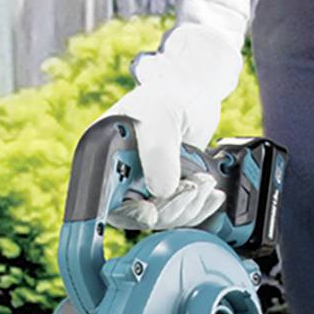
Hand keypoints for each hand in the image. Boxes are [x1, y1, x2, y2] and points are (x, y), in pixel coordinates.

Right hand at [103, 24, 241, 229]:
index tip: (151, 211)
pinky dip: (198, 209)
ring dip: (190, 206)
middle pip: (137, 215)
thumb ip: (158, 152)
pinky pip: (179, 215)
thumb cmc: (168, 95)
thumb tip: (162, 191)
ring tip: (206, 180)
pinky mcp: (165, 192)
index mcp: (102, 157)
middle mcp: (118, 176)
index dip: (128, 212)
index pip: (106, 200)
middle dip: (171, 207)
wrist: (195, 94)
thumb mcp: (160, 117)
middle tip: (194, 186)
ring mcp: (143, 186)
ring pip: (163, 219)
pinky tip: (211, 193)